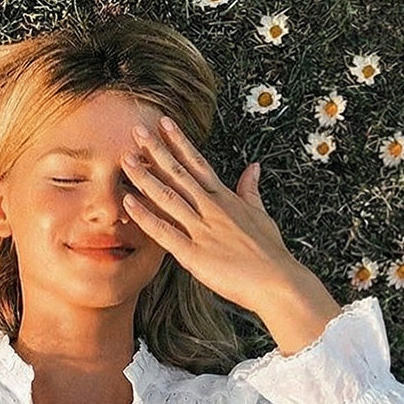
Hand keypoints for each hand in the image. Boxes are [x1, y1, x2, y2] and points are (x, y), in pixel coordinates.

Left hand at [121, 117, 309, 315]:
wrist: (277, 281)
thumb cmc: (270, 252)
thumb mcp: (261, 214)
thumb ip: (251, 190)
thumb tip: (254, 167)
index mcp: (225, 199)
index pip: (198, 163)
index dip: (179, 142)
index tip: (164, 123)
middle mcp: (211, 209)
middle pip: (179, 173)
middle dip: (156, 150)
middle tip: (136, 130)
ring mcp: (202, 230)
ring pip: (168, 197)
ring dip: (145, 178)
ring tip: (126, 159)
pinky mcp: (194, 254)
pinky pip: (164, 232)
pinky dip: (145, 217)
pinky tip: (128, 203)